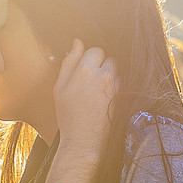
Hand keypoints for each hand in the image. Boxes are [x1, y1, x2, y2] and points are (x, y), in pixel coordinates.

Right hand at [53, 39, 117, 153]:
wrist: (83, 140)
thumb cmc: (69, 116)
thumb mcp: (60, 87)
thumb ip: (69, 62)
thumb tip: (77, 42)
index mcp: (85, 71)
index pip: (95, 50)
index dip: (90, 58)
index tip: (85, 68)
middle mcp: (103, 76)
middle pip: (108, 57)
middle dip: (101, 64)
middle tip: (91, 79)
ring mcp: (115, 86)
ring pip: (116, 69)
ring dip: (109, 74)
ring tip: (98, 89)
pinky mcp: (122, 96)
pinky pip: (121, 81)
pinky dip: (114, 85)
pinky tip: (104, 96)